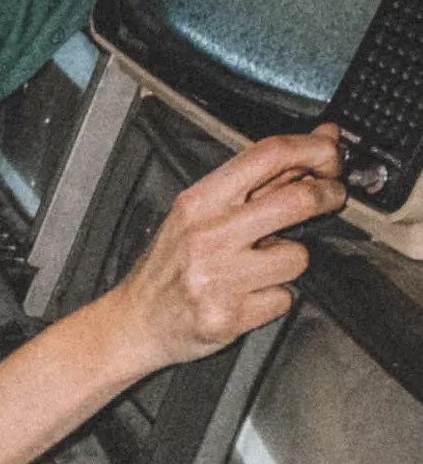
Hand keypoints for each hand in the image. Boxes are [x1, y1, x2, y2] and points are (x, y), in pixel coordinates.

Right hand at [103, 127, 343, 374]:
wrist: (134, 323)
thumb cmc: (168, 268)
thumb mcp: (199, 213)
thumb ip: (260, 179)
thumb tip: (320, 140)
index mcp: (198, 202)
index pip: (269, 154)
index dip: (314, 150)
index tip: (330, 158)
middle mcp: (206, 236)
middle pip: (298, 200)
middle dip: (328, 197)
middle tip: (329, 199)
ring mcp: (217, 278)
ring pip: (297, 257)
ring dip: (289, 263)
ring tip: (260, 268)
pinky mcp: (228, 315)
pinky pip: (284, 298)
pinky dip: (273, 299)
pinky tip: (248, 296)